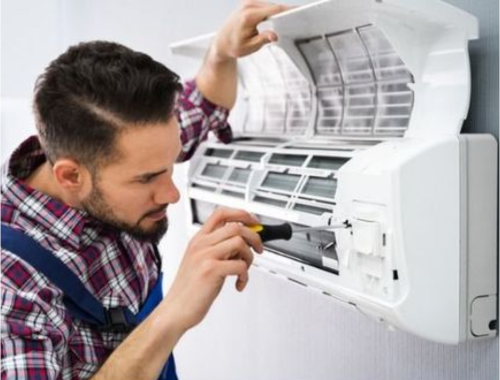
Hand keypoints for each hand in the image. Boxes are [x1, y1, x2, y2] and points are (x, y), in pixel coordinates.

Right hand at [162, 208, 263, 331]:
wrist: (175, 310)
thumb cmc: (189, 289)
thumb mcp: (200, 261)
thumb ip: (218, 248)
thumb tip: (243, 241)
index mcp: (198, 239)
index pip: (221, 213)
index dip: (242, 214)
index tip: (254, 222)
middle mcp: (201, 244)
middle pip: (236, 226)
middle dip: (254, 237)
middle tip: (258, 249)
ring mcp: (205, 256)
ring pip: (240, 242)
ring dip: (249, 257)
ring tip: (244, 270)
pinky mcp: (210, 270)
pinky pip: (240, 265)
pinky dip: (245, 276)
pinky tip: (238, 284)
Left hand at [210, 0, 289, 62]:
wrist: (221, 42)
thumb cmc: (233, 46)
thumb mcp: (249, 47)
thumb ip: (263, 40)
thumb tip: (274, 36)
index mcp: (249, 16)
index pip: (274, 10)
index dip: (288, 10)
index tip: (298, 11)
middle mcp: (248, 6)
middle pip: (274, 6)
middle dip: (284, 13)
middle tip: (296, 21)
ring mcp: (248, 3)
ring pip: (270, 6)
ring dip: (278, 13)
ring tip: (287, 22)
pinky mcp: (249, 4)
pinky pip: (265, 6)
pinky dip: (272, 12)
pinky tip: (277, 19)